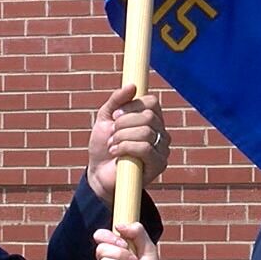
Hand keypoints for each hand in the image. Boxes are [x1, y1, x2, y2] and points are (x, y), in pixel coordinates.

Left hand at [86, 84, 169, 205]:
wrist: (98, 174)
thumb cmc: (103, 146)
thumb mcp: (105, 118)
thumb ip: (116, 100)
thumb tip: (133, 85)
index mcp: (151, 119)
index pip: (152, 102)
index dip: (131, 106)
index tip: (115, 115)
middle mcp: (160, 132)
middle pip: (148, 116)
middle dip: (123, 123)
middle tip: (112, 134)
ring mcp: (162, 149)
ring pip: (146, 132)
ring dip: (122, 137)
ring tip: (112, 145)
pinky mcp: (159, 165)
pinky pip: (145, 148)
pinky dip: (126, 147)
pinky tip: (116, 153)